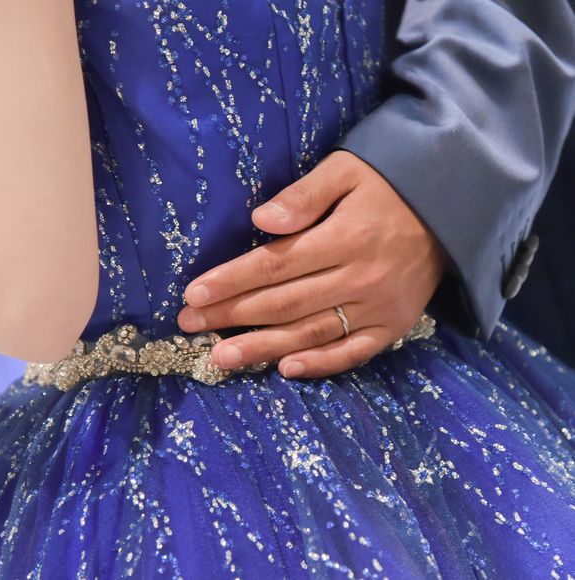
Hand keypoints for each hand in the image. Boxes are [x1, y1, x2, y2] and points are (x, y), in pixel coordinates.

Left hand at [178, 150, 446, 378]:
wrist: (451, 211)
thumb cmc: (390, 186)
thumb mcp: (347, 172)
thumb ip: (304, 196)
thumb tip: (261, 221)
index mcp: (346, 237)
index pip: (275, 264)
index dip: (231, 281)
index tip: (193, 293)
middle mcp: (361, 278)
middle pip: (284, 303)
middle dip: (232, 315)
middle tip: (190, 324)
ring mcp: (379, 308)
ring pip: (311, 333)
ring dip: (262, 348)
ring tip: (220, 358)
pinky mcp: (393, 326)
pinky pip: (353, 353)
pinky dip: (321, 365)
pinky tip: (286, 370)